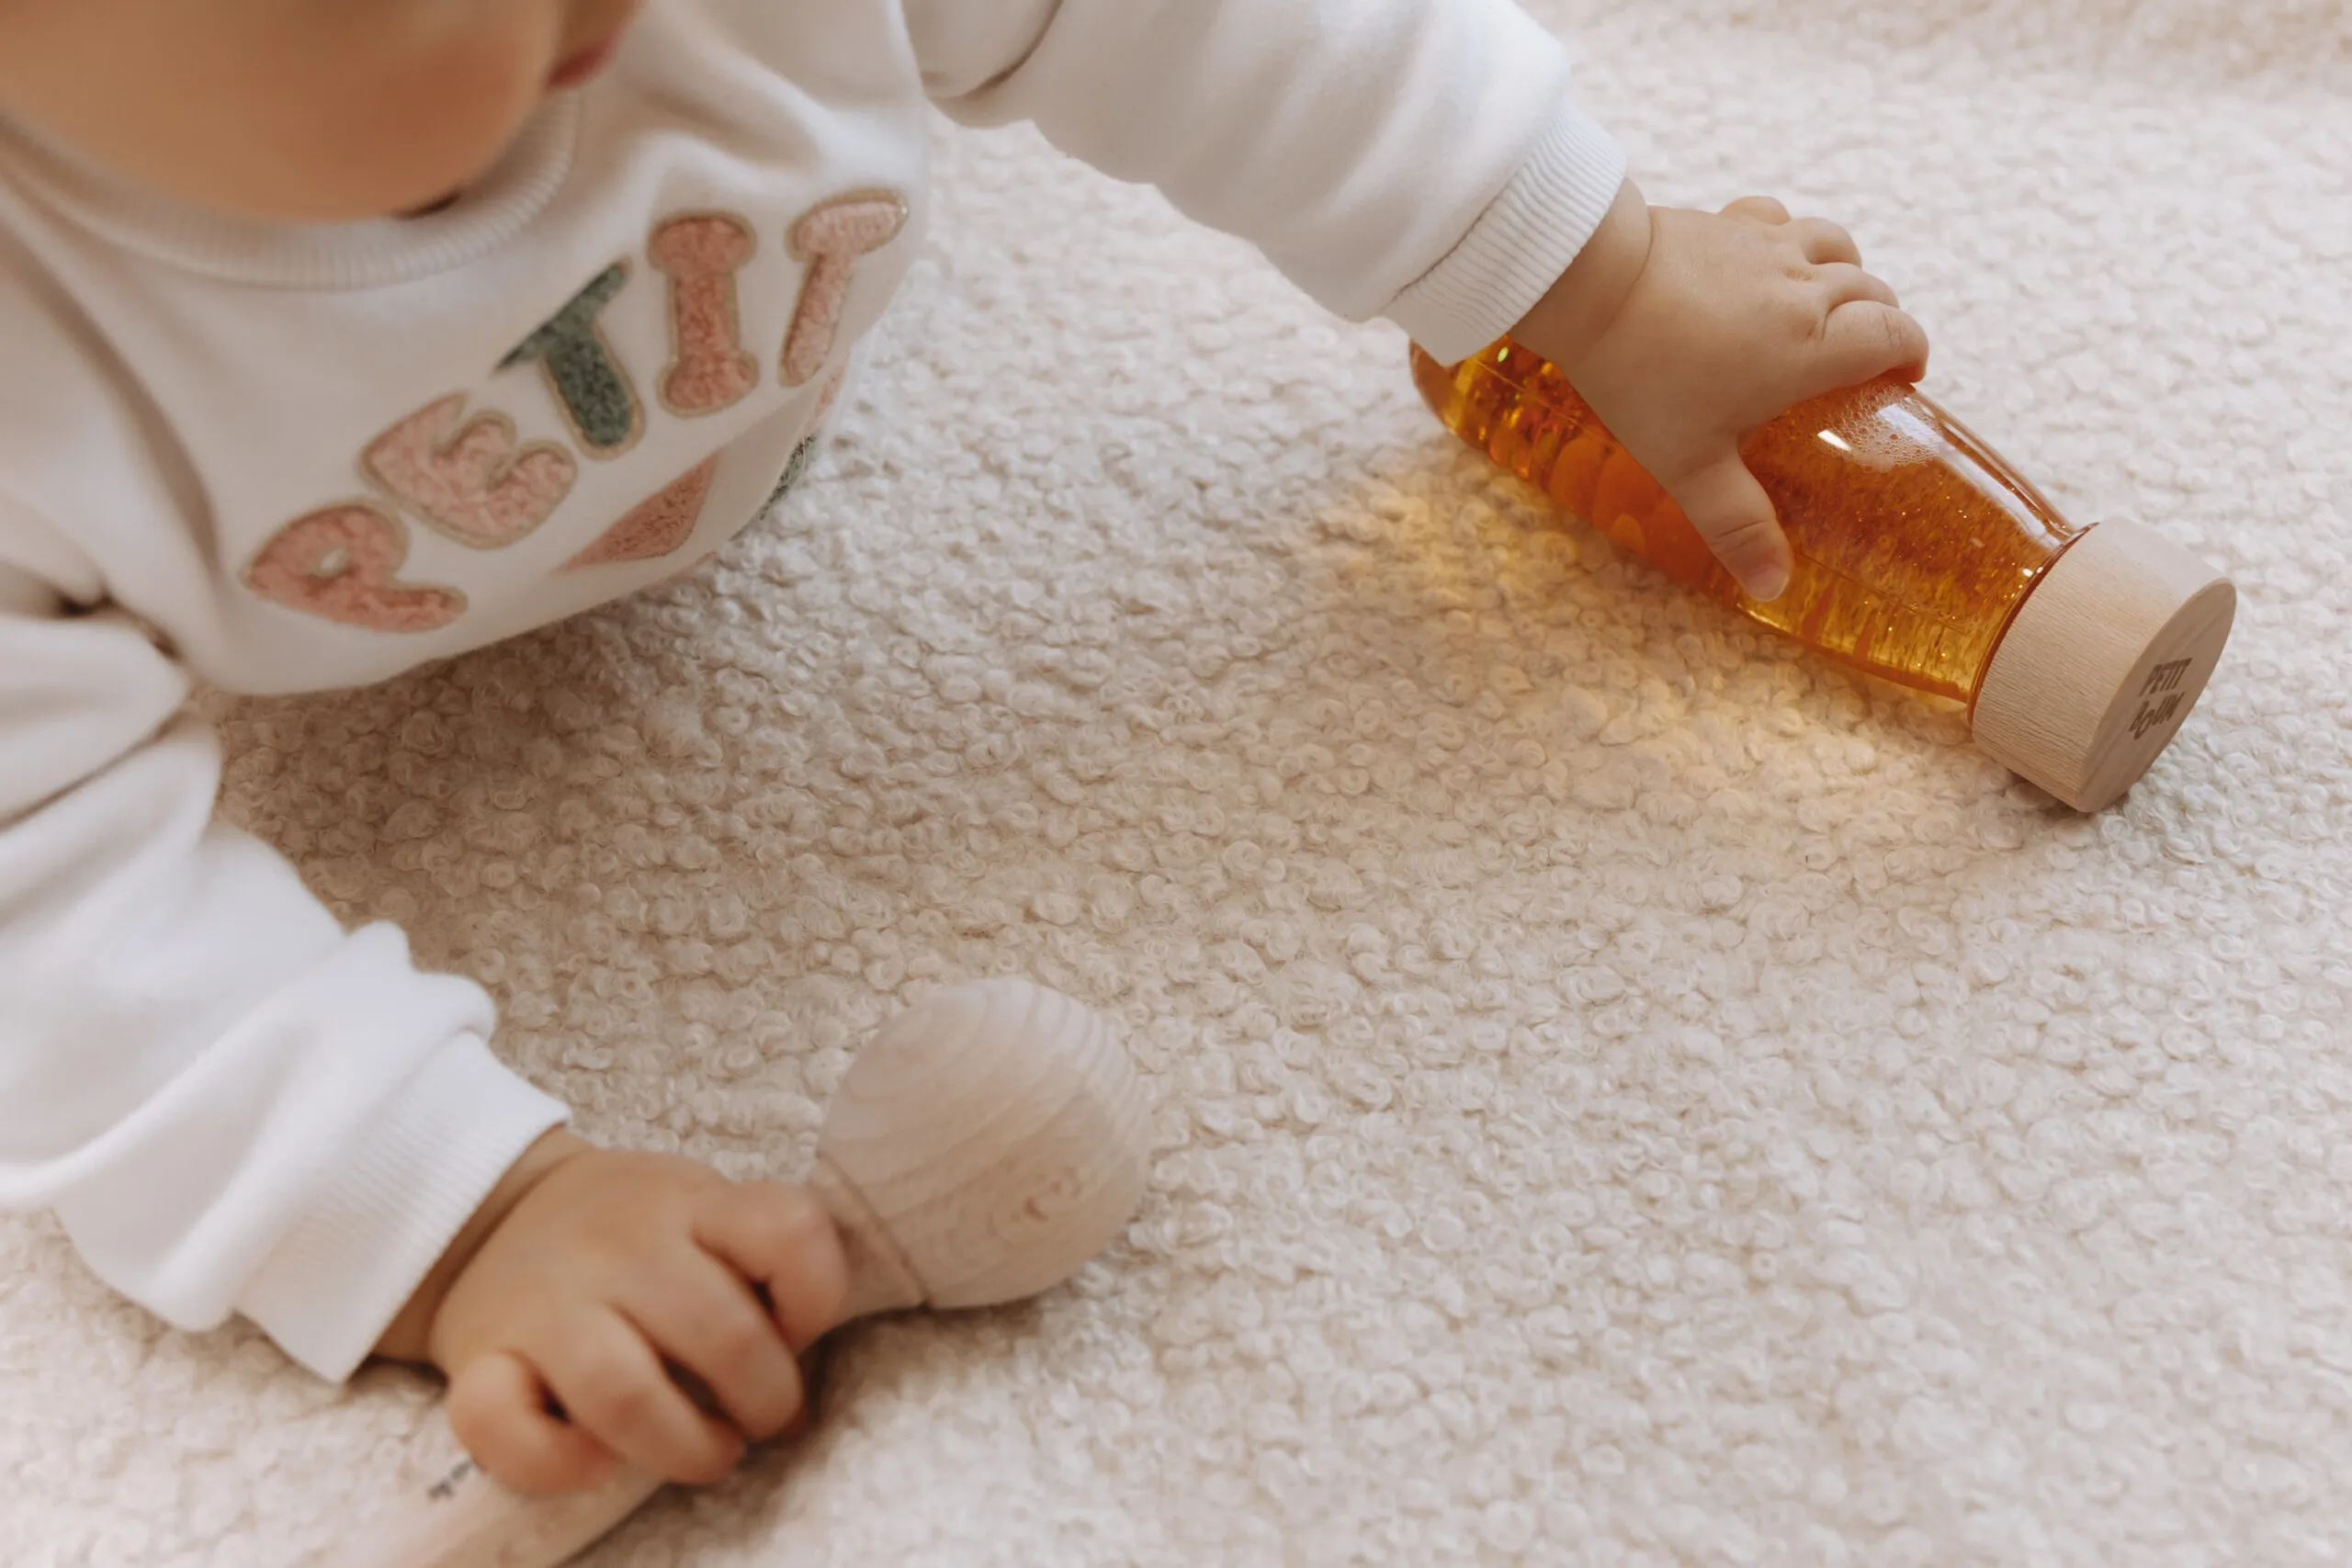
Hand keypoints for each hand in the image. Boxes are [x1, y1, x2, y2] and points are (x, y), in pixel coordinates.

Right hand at [376, 1130, 852, 1492]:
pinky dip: (559, 1461)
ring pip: (622, 1393)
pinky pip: (504, 1426)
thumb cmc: (634, 1232)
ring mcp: (545, 1304)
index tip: (799, 1328)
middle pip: (721, 1333)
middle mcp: (619, 1248)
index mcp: (690, 1205)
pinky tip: (599, 1463)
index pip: (786, 1230)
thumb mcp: (706, 1214)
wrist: (496, 1211)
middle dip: (766, 1397)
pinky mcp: (478, 1361)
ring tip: (709, 1452)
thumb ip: (760, 1280)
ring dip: (684, 1445)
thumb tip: (798, 1412)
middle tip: (762, 1415)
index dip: (817, 1294)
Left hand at [1508, 179, 1930, 599]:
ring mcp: (1768, 246)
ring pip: (1836, 246)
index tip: (1903, 380)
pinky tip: (1768, 261)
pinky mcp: (1727, 221)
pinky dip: (1791, 240)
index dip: (1912, 354)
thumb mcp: (1692, 465)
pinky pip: (1781, 221)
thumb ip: (1737, 523)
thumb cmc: (1644, 374)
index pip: (1896, 335)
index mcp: (1813, 345)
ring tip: (1828, 308)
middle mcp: (1805, 288)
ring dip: (1847, 274)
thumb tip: (1774, 585)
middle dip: (1881, 322)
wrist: (1591, 284)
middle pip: (1874, 291)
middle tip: (1861, 362)